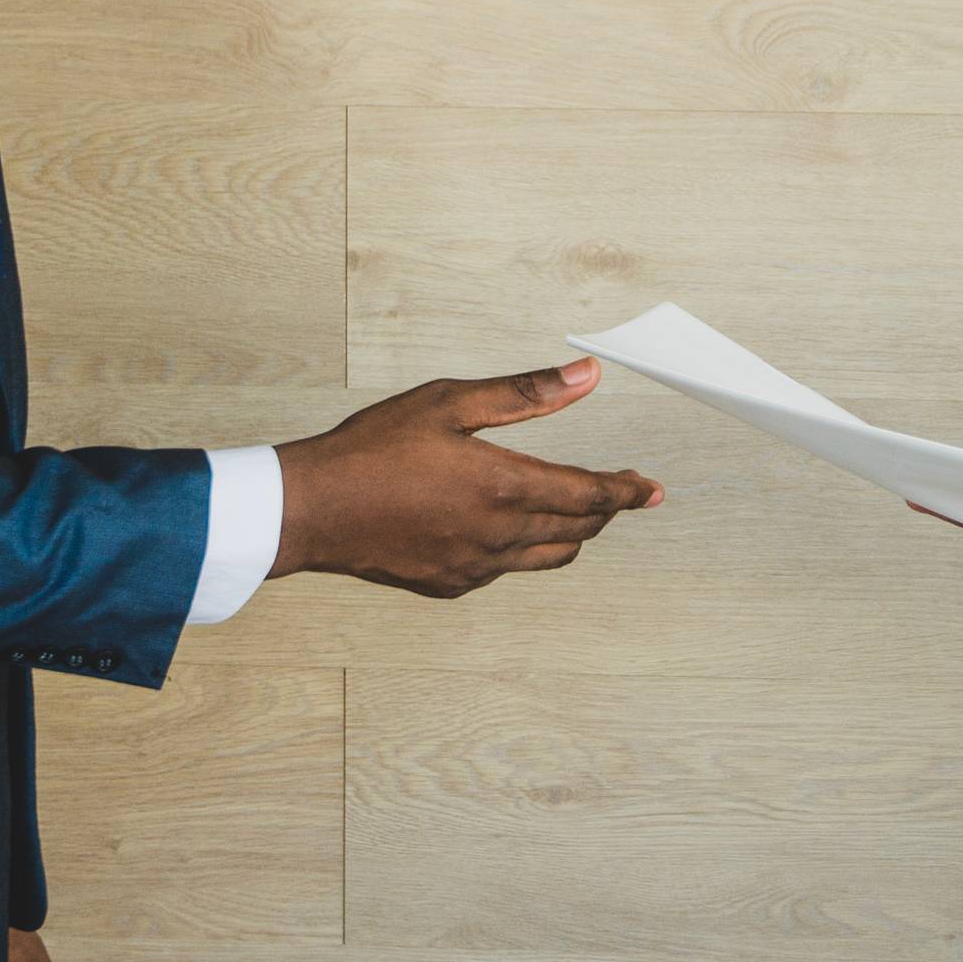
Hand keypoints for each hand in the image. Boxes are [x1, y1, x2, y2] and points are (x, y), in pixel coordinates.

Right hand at [274, 359, 664, 598]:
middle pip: (578, 530)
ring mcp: (476, 567)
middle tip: (620, 493)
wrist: (310, 510)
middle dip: (605, 510)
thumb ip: (525, 393)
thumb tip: (586, 376)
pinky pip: (507, 570)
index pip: (591, 495)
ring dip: (571, 534)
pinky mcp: (452, 585)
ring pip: (548, 557)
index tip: (652, 489)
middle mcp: (500, 534)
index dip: (628, 491)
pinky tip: (507, 530)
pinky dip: (523, 550)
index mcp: (505, 485)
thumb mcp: (448, 402)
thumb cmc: (372, 449)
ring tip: (575, 513)